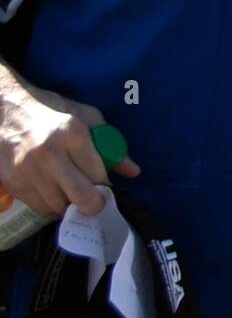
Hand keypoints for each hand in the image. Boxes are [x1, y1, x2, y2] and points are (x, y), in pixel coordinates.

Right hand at [0, 66, 139, 218]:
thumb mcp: (84, 116)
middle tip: (95, 202)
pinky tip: (53, 192)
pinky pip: (40, 208)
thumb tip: (133, 171)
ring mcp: (28, 170)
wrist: (5, 110)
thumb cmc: (50, 111)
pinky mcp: (13, 182)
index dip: (107, 186)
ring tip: (71, 193)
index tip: (107, 188)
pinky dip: (50, 205)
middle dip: (93, 205)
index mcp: (72, 133)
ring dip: (70, 206)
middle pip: (82, 197)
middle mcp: (50, 154)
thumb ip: (110, 142)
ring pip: (60, 207)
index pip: (99, 175)